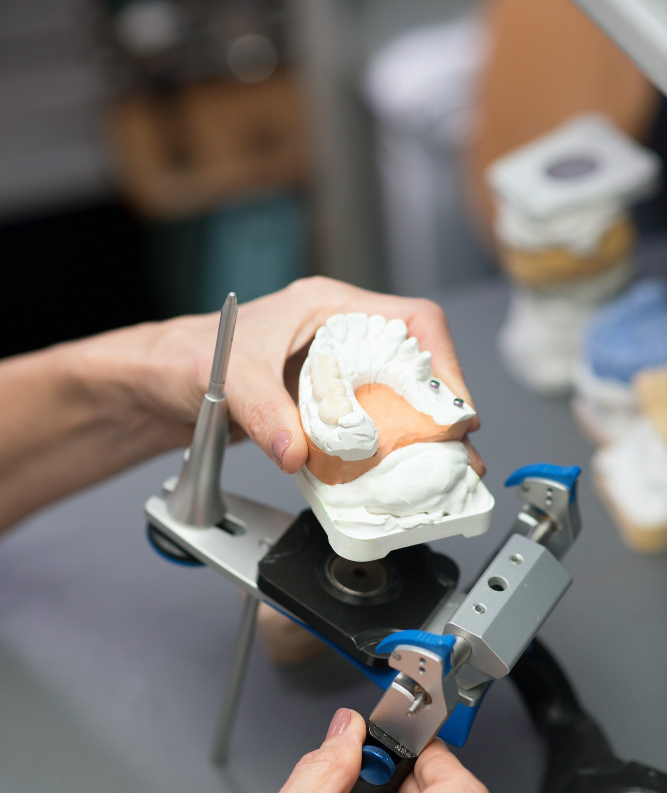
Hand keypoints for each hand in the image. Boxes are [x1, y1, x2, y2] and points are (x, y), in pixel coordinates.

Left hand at [83, 276, 481, 475]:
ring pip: (393, 401)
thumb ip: (263, 411)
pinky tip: (386, 479)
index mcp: (327, 308)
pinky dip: (378, 455)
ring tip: (436, 472)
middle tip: (457, 452)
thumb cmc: (183, 358)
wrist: (155, 389)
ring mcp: (330, 376)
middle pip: (412, 366)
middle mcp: (337, 338)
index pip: (412, 321)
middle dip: (440, 408)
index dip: (443, 363)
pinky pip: (362, 430)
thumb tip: (297, 450)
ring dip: (415, 436)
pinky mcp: (319, 410)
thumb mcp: (226, 378)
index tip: (452, 407)